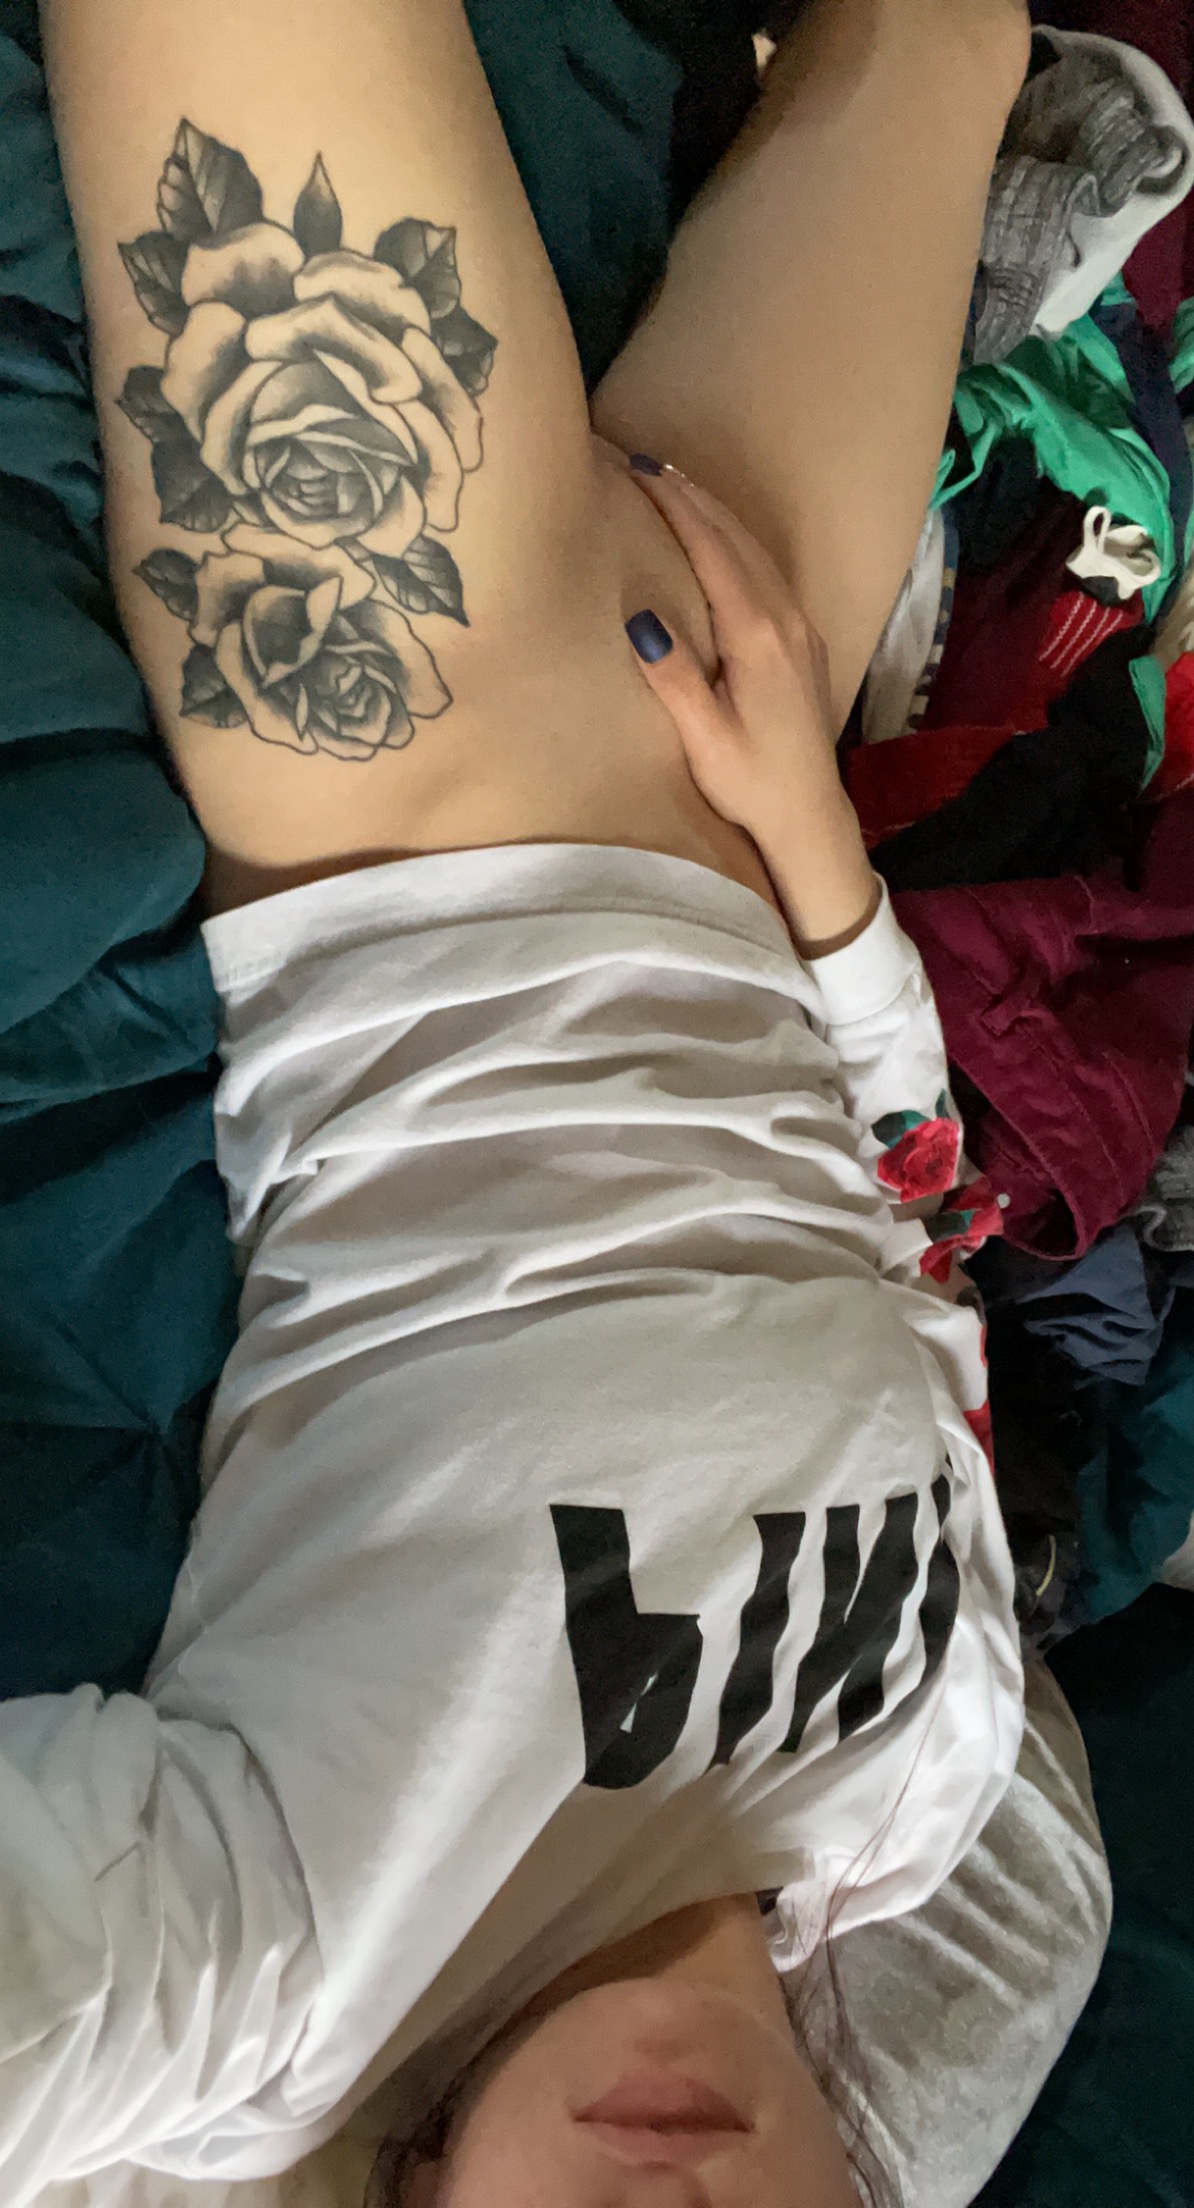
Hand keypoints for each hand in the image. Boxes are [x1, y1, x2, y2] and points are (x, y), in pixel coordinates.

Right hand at [625, 460, 877, 955]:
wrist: (810, 816)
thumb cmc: (751, 783)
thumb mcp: (704, 738)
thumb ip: (673, 677)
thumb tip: (640, 616)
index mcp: (758, 636)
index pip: (713, 550)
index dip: (675, 506)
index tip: (639, 472)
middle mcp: (785, 620)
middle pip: (736, 539)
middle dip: (692, 497)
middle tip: (647, 464)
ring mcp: (800, 628)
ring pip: (755, 551)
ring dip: (715, 515)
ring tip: (676, 488)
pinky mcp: (803, 642)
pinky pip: (767, 571)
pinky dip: (736, 543)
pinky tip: (718, 541)